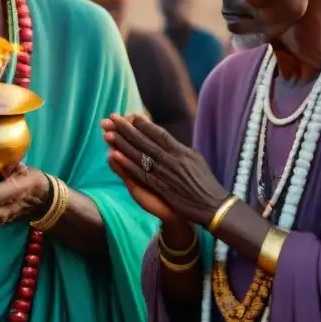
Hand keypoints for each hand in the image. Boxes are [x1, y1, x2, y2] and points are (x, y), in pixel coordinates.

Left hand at [102, 113, 228, 225]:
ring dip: (121, 144)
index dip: (142, 123)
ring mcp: (166, 174)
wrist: (214, 207)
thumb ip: (177, 149)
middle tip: (111, 118)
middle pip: (144, 141)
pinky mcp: (161, 188)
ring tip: (106, 133)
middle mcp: (172, 160)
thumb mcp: (194, 160)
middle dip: (126, 129)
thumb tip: (164, 138)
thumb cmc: (204, 183)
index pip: (158, 133)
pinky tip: (114, 155)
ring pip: (139, 155)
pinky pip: (140, 173)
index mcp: (181, 151)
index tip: (128, 114)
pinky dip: (127, 164)